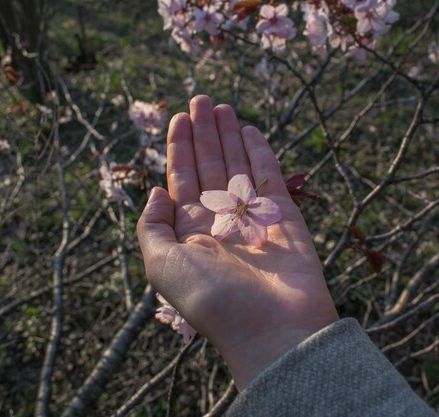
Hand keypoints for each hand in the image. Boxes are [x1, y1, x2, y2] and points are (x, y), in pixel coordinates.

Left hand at [137, 95, 338, 388]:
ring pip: (238, 167)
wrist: (271, 328)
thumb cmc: (212, 299)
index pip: (182, 181)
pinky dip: (260, 153)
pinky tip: (249, 131)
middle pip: (210, 167)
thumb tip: (155, 192)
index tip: (178, 118)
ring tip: (221, 105)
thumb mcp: (162, 265)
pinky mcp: (285, 217)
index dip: (179, 149)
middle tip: (200, 99)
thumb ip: (152, 226)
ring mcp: (254, 218)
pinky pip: (270, 178)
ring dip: (229, 136)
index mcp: (191, 232)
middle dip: (204, 134)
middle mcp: (221, 222)